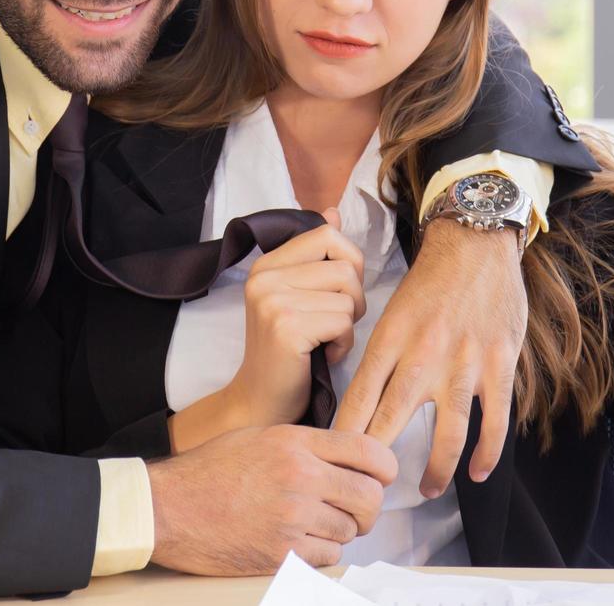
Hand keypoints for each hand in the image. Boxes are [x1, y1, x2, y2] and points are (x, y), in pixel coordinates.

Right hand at [146, 424, 397, 573]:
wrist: (169, 507)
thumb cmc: (211, 470)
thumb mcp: (261, 437)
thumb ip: (307, 446)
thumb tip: (349, 460)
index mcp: (296, 443)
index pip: (368, 452)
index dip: (384, 467)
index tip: (381, 476)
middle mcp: (299, 477)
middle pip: (369, 496)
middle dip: (368, 506)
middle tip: (355, 510)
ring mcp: (291, 518)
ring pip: (350, 530)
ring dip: (339, 530)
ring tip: (312, 523)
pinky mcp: (281, 553)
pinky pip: (327, 556)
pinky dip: (320, 553)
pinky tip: (298, 541)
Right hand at [227, 210, 365, 425]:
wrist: (259, 402)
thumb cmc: (288, 352)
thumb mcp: (297, 296)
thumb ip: (314, 255)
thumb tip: (333, 210)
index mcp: (266, 264)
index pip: (327, 233)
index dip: (349, 262)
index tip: (337, 292)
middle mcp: (264, 277)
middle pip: (346, 265)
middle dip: (354, 297)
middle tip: (334, 322)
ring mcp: (272, 301)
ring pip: (349, 295)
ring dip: (349, 323)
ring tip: (326, 339)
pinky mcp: (286, 327)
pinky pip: (343, 321)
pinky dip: (343, 343)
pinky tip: (323, 355)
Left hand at [333, 218, 523, 496]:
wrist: (475, 245)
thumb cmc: (429, 282)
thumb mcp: (391, 313)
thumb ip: (380, 357)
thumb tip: (360, 402)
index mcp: (389, 341)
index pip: (358, 399)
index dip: (343, 437)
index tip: (332, 464)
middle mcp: (423, 356)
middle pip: (392, 422)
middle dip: (376, 461)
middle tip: (367, 490)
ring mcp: (463, 364)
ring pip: (447, 434)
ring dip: (435, 469)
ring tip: (424, 489)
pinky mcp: (498, 365)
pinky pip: (493, 420)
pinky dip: (486, 452)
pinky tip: (476, 472)